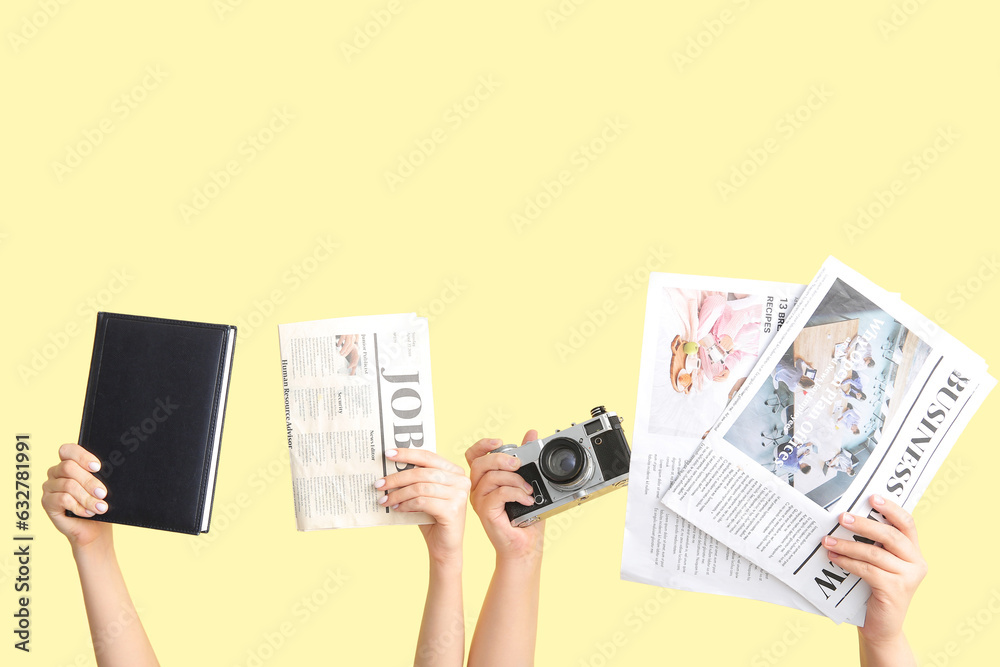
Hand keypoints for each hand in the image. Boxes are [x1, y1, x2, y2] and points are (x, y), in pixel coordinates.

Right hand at [41, 444, 111, 551]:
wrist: (93, 527)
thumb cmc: (98, 502)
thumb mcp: (101, 485)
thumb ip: (99, 475)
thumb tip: (108, 468)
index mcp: (68, 462)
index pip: (67, 450)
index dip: (82, 456)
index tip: (98, 467)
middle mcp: (56, 472)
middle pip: (69, 467)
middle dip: (89, 481)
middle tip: (103, 493)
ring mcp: (49, 486)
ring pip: (68, 485)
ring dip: (87, 498)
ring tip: (100, 507)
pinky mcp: (47, 502)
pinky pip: (62, 499)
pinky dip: (78, 506)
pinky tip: (88, 512)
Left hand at [376, 448, 469, 566]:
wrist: (444, 546)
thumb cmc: (432, 518)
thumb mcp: (424, 494)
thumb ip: (416, 480)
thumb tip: (390, 467)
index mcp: (455, 471)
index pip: (429, 456)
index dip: (408, 454)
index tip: (388, 454)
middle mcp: (461, 480)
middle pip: (422, 472)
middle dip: (397, 477)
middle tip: (379, 484)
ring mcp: (459, 495)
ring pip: (420, 487)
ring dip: (399, 494)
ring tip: (385, 500)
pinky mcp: (452, 510)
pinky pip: (422, 502)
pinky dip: (406, 504)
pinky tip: (397, 509)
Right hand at [466, 430, 543, 562]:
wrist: (526, 543)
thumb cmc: (525, 516)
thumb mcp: (527, 481)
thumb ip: (526, 458)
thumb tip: (530, 434)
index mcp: (485, 478)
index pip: (473, 455)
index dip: (482, 445)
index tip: (498, 441)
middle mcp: (478, 488)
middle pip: (480, 463)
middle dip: (501, 459)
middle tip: (519, 464)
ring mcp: (479, 500)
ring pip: (490, 477)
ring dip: (514, 480)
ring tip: (529, 489)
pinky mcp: (485, 512)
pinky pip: (498, 494)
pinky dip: (516, 493)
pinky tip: (527, 500)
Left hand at [823, 495, 926, 648]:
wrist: (881, 627)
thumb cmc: (875, 590)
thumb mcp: (878, 564)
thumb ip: (873, 545)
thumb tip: (846, 519)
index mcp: (913, 552)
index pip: (907, 524)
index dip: (891, 509)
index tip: (872, 497)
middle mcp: (916, 563)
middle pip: (890, 536)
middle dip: (864, 525)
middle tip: (842, 517)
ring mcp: (909, 578)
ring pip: (875, 553)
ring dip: (848, 545)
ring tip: (827, 540)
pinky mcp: (896, 590)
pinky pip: (868, 570)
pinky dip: (848, 562)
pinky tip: (833, 558)